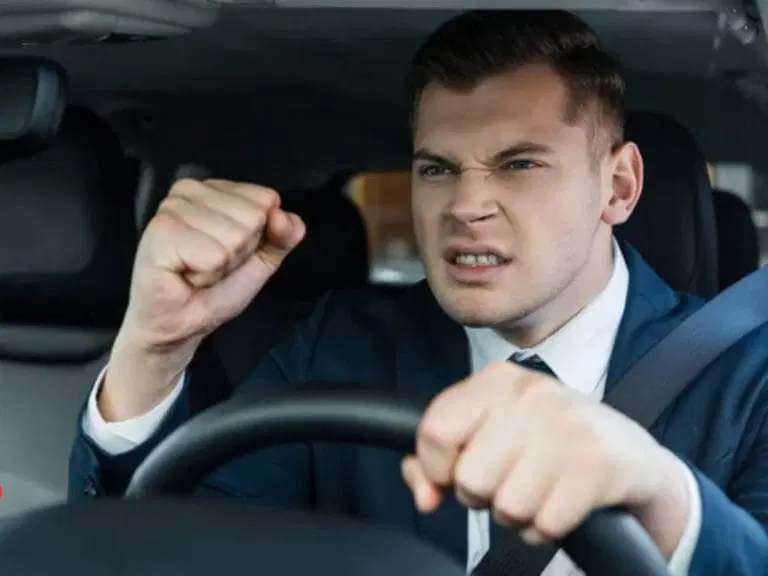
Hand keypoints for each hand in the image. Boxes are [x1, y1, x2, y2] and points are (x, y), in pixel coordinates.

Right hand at [100, 179, 304, 419]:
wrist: (181, 324)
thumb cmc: (214, 288)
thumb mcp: (262, 258)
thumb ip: (284, 234)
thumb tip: (284, 215)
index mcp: (214, 188)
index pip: (266, 200)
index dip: (255, 237)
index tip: (226, 252)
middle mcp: (189, 190)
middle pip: (253, 217)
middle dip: (238, 252)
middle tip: (211, 264)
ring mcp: (172, 208)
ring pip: (235, 236)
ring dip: (221, 265)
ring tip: (197, 270)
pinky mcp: (162, 231)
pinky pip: (215, 254)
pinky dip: (207, 274)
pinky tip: (185, 275)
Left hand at [401, 361, 690, 556]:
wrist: (629, 453)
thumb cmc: (546, 442)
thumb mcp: (491, 431)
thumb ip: (438, 458)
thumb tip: (424, 493)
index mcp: (496, 380)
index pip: (435, 430)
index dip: (438, 467)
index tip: (454, 474)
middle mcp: (531, 393)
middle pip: (469, 477)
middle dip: (484, 495)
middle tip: (511, 480)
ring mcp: (568, 426)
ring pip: (506, 506)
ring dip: (517, 514)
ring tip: (538, 490)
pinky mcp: (598, 465)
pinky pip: (544, 524)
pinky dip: (546, 527)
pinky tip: (560, 503)